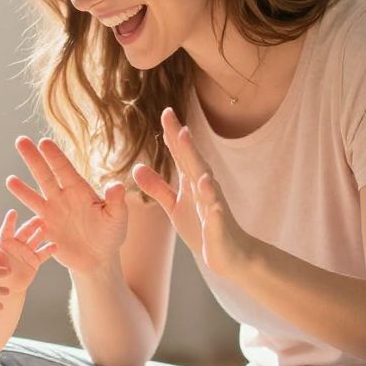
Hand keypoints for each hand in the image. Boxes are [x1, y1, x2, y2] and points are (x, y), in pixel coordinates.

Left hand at [0, 209, 54, 294]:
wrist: (8, 286)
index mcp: (4, 243)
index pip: (7, 230)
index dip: (9, 221)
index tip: (13, 212)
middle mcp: (16, 244)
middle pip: (24, 232)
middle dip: (31, 225)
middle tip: (38, 219)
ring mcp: (27, 251)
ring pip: (35, 240)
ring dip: (41, 234)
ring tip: (46, 229)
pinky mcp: (35, 260)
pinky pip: (43, 253)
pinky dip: (49, 250)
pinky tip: (55, 246)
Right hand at [6, 136, 127, 275]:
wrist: (98, 258)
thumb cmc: (111, 234)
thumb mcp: (117, 217)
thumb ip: (116, 201)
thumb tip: (117, 186)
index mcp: (80, 190)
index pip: (65, 169)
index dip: (54, 156)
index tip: (44, 142)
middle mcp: (63, 197)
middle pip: (45, 175)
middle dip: (33, 159)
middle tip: (20, 141)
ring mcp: (52, 212)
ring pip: (34, 195)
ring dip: (21, 188)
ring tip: (9, 179)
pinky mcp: (45, 228)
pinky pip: (32, 217)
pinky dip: (24, 211)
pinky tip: (13, 204)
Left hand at [132, 107, 258, 277]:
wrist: (229, 254)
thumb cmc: (202, 227)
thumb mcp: (175, 205)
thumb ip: (157, 187)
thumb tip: (136, 167)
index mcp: (192, 182)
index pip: (182, 155)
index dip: (173, 135)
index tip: (166, 112)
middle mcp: (205, 189)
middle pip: (194, 163)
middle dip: (186, 144)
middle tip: (177, 124)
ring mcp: (213, 207)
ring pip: (206, 185)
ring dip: (199, 168)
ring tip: (194, 158)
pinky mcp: (218, 227)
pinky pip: (215, 216)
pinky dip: (212, 207)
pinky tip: (209, 197)